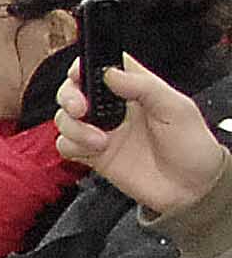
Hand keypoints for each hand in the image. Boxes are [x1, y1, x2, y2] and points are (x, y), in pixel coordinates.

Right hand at [57, 55, 224, 219]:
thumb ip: (145, 87)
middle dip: (69, 97)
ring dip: (74, 127)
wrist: (191, 189)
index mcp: (134, 91)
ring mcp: (101, 131)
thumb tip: (111, 73)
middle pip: (73, 90)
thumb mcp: (177, 108)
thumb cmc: (193, 147)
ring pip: (64, 118)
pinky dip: (72, 145)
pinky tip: (94, 150)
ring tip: (100, 140)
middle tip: (81, 109)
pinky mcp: (92, 155)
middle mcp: (114, 109)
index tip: (80, 76)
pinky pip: (65, 145)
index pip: (101, 68)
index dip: (83, 67)